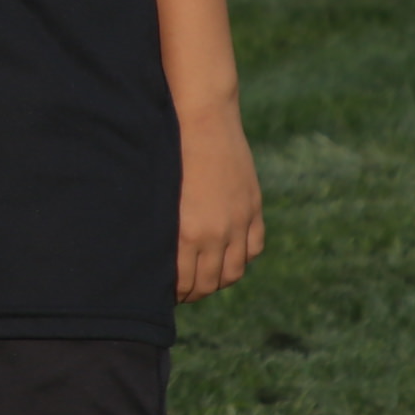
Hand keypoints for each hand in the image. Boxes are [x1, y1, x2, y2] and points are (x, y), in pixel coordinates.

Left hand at [175, 107, 264, 302]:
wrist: (203, 120)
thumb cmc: (169, 153)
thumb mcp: (161, 197)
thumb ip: (167, 230)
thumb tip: (163, 258)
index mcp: (186, 233)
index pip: (185, 283)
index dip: (177, 293)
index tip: (169, 293)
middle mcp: (215, 233)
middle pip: (209, 283)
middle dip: (195, 292)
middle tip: (185, 291)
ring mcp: (238, 222)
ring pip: (233, 272)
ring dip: (219, 281)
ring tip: (207, 279)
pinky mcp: (253, 208)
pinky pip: (253, 249)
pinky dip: (242, 258)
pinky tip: (229, 257)